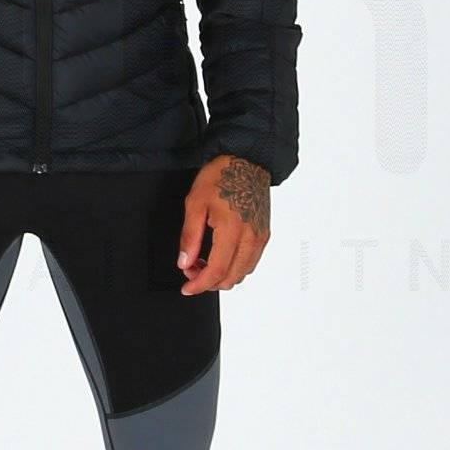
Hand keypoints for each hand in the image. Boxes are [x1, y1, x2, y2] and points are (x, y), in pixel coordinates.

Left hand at [177, 155, 270, 293]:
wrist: (247, 161)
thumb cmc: (222, 176)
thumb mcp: (195, 203)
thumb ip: (189, 237)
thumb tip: (185, 263)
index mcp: (232, 229)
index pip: (216, 271)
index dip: (199, 285)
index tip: (187, 288)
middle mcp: (251, 237)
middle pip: (230, 278)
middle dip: (208, 282)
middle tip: (191, 269)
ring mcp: (260, 237)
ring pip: (242, 274)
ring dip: (221, 276)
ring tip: (203, 262)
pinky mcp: (264, 235)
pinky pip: (250, 262)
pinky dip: (234, 267)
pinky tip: (220, 256)